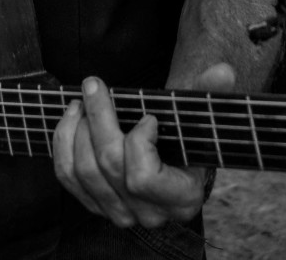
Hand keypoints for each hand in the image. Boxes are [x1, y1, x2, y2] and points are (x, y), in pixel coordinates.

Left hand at [52, 64, 235, 227]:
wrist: (171, 156)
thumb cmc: (185, 134)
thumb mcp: (199, 115)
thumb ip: (211, 94)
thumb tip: (223, 71)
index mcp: (181, 198)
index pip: (142, 178)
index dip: (138, 142)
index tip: (149, 117)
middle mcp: (150, 214)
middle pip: (108, 165)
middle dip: (98, 119)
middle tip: (94, 85)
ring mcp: (121, 213)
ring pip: (84, 171)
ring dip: (76, 130)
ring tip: (81, 101)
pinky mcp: (96, 205)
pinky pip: (68, 178)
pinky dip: (62, 144)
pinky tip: (71, 118)